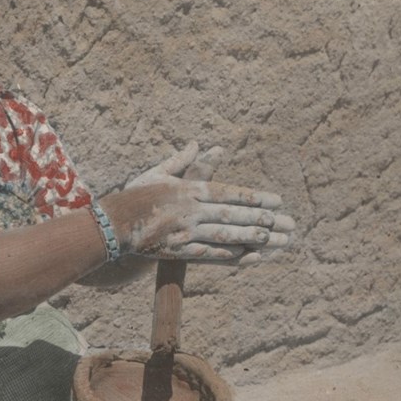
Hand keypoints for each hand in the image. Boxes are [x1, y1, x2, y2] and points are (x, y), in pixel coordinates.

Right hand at [102, 146, 294, 264]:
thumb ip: (180, 161)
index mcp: (187, 189)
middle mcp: (190, 211)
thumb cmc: (133, 197)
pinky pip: (210, 254)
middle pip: (233, 214)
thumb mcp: (156, 173)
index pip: (229, 192)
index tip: (277, 201)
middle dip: (264, 219)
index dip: (255, 198)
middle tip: (289, 223)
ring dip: (254, 238)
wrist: (111, 226)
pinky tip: (250, 256)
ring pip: (226, 235)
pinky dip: (231, 255)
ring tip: (277, 241)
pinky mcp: (178, 252)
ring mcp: (185, 233)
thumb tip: (199, 144)